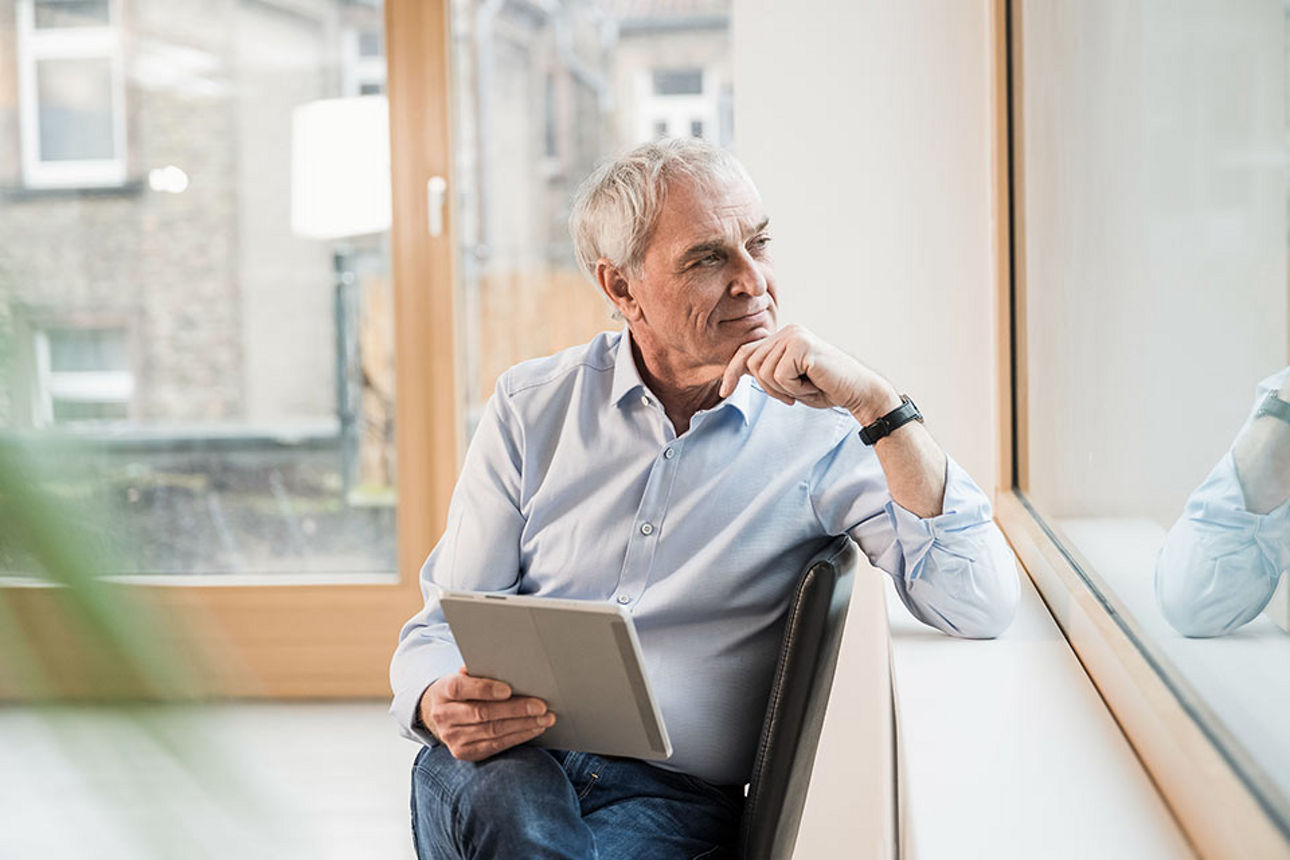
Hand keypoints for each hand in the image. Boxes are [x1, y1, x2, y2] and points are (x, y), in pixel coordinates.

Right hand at [418, 667, 555, 761]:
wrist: (442, 714)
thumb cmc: (462, 690)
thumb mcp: (464, 677)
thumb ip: (479, 672)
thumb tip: (504, 666)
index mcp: (443, 691)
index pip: (460, 688)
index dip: (484, 689)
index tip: (508, 690)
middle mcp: (444, 716)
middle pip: (482, 713)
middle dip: (515, 709)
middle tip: (540, 706)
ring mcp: (452, 737)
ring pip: (492, 731)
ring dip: (523, 725)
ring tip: (544, 718)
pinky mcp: (464, 752)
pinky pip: (495, 745)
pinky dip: (518, 737)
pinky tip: (534, 729)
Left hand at [719, 324, 899, 422]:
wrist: (858, 391)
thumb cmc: (826, 388)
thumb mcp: (790, 382)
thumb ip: (769, 373)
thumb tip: (741, 371)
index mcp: (784, 338)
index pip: (747, 351)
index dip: (733, 372)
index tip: (725, 392)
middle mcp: (788, 332)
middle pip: (753, 364)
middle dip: (770, 388)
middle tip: (794, 395)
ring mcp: (795, 335)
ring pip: (764, 372)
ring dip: (784, 389)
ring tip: (808, 386)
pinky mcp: (802, 345)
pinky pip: (781, 375)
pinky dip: (795, 388)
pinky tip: (813, 383)